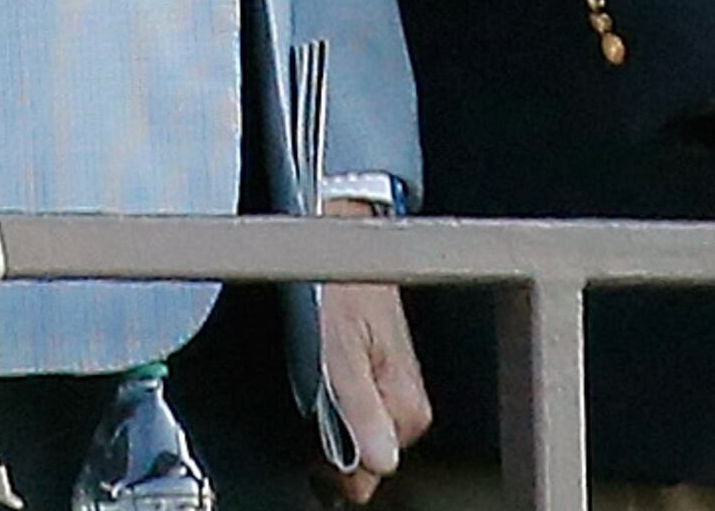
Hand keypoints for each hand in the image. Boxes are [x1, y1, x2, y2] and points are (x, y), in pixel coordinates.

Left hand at [315, 265, 429, 500]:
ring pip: (357, 434)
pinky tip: (319, 378)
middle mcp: (406, 398)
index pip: (370, 472)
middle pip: (363, 457)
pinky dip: (332, 403)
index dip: (332, 467)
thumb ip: (359, 407)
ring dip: (330, 422)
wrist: (345, 242)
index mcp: (405, 401)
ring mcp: (393, 386)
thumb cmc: (343, 286)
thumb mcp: (340, 349)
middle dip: (331, 444)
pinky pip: (355, 409)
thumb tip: (379, 461)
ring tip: (312, 382)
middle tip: (307, 403)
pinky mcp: (378, 372)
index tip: (308, 442)